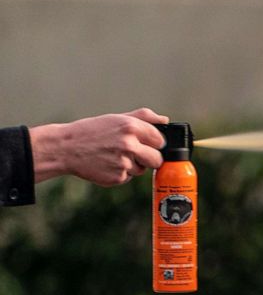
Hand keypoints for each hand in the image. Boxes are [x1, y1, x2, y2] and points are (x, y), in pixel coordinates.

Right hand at [30, 107, 169, 186]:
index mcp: (131, 127)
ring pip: (142, 169)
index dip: (155, 143)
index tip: (147, 143)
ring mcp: (124, 162)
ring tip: (114, 156)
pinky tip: (107, 164)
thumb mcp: (116, 118)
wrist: (65, 148)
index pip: (161, 140)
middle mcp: (129, 144)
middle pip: (157, 159)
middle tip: (134, 153)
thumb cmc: (92, 131)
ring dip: (133, 165)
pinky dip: (121, 173)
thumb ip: (143, 117)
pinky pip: (129, 177)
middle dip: (150, 158)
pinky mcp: (118, 177)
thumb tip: (165, 120)